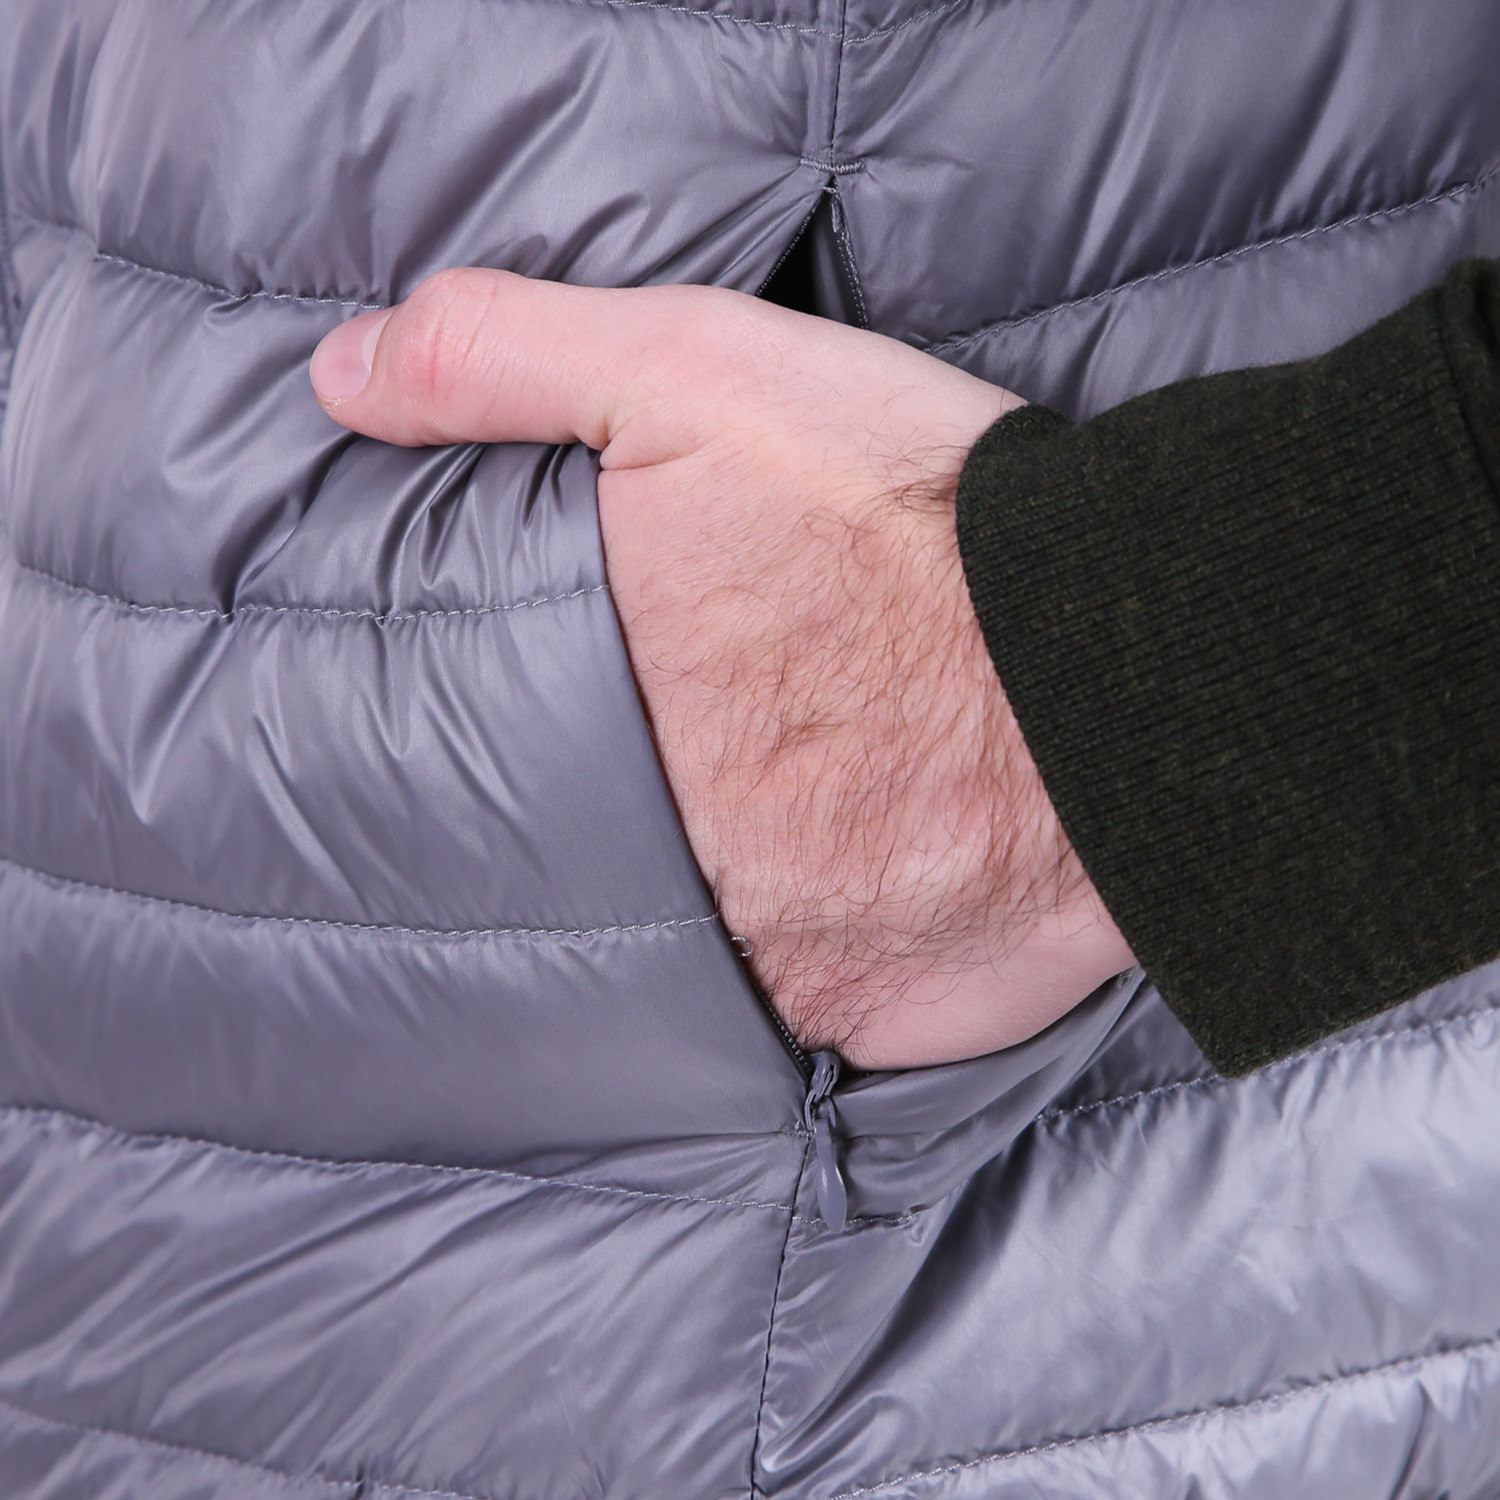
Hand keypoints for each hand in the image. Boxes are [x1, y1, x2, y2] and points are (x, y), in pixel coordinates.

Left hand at [310, 270, 1132, 1068]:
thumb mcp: (699, 377)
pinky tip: (807, 931)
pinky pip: (786, 1013)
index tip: (493, 719)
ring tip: (713, 869)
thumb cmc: (919, 526)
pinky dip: (783, 975)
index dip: (476, 728)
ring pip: (669, 949)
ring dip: (675, 912)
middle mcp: (661, 857)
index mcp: (602, 708)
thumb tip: (336, 382)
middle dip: (582, 827)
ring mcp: (757, 956)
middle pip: (568, 855)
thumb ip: (506, 364)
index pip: (472, 741)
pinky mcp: (858, 1015)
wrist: (1131, 675)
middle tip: (635, 790)